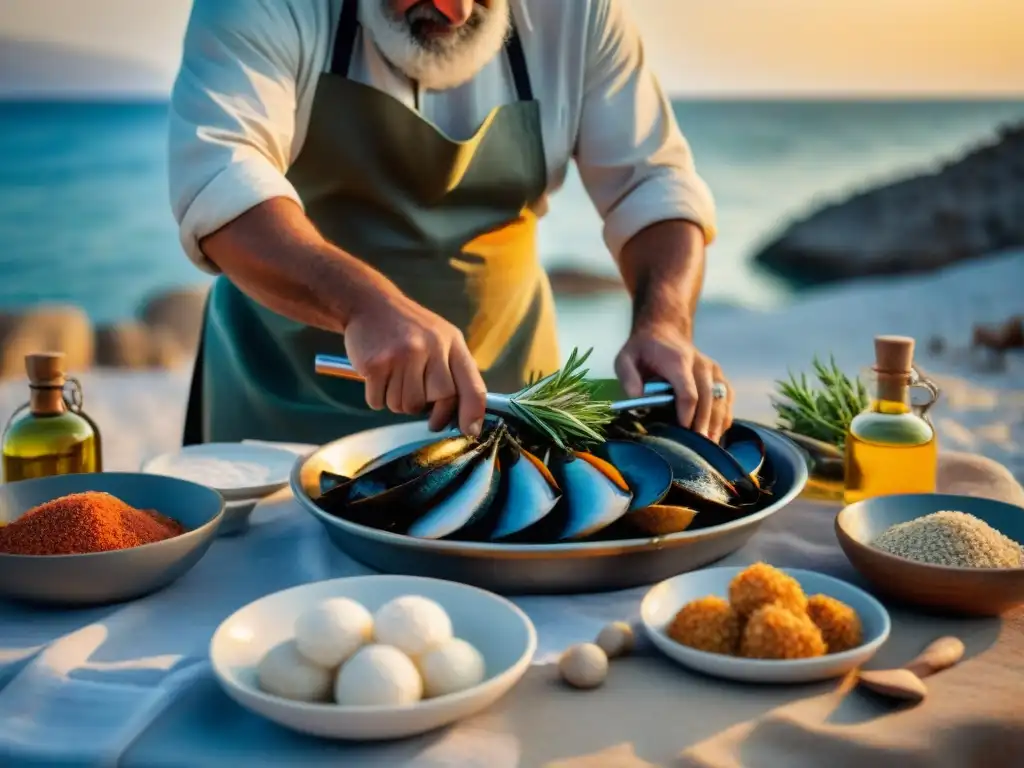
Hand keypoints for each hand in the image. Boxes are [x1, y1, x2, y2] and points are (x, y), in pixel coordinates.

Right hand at [343, 289, 486, 436]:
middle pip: (439, 401)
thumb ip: (455, 373)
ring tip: (394, 378)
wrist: (369, 304)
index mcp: (452, 343)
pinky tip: (377, 376)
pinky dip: (376, 397)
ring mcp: (403, 355)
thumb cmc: (409, 328)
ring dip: (398, 401)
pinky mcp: (376, 364)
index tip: (469, 431)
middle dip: (428, 407)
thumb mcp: (441, 339)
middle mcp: (431, 347)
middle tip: (416, 396)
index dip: (473, 414)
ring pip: (406, 406)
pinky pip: (379, 402)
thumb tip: (468, 422)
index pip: (472, 387)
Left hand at [614, 322, 733, 441]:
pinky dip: (724, 416)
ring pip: (721, 399)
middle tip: (701, 448)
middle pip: (708, 398)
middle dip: (704, 424)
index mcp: (678, 361)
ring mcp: (713, 370)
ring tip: (711, 447)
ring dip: (717, 424)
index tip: (684, 431)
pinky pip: (726, 398)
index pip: (688, 391)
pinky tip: (717, 434)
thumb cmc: (643, 349)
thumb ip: (628, 376)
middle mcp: (701, 364)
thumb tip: (636, 398)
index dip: (688, 413)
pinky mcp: (719, 376)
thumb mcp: (625, 357)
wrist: (664, 331)